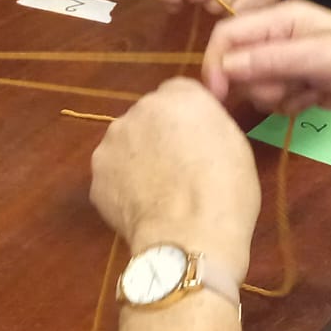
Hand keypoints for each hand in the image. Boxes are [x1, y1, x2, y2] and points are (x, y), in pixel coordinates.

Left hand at [89, 78, 259, 265]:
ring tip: (160, 191)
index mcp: (176, 97)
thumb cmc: (226, 190)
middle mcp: (136, 112)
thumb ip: (206, 121)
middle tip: (179, 167)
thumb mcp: (234, 142)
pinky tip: (144, 207)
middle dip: (158, 135)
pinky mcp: (96, 178)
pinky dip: (124, 187)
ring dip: (137, 159)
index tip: (197, 137)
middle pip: (147, 117)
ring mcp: (109, 145)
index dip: (188, 116)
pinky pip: (113, 176)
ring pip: (125, 145)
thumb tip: (193, 126)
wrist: (190, 237)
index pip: (178, 92)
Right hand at [200, 0, 330, 140]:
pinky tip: (311, 99)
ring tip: (303, 94)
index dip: (216, 63)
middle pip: (235, 61)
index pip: (227, 33)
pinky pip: (270, 96)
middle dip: (254, 83)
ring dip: (272, 96)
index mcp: (281, 16)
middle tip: (284, 92)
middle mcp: (278, 34)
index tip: (219, 95)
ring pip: (251, 83)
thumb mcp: (321, 58)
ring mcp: (286, 59)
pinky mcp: (294, 81)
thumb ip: (270, 60)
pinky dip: (286, 104)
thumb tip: (222, 67)